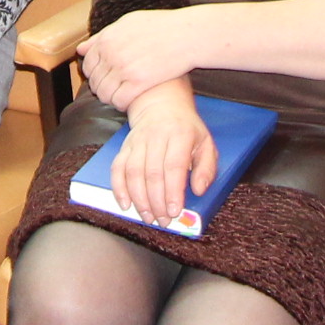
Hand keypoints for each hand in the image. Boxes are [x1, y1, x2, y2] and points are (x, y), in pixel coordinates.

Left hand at [78, 6, 197, 110]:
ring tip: (123, 96)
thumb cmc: (161, 27)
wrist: (187, 35)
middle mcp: (111, 53)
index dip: (96, 74)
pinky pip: (118, 101)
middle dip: (103, 88)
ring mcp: (123, 68)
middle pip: (95, 81)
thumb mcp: (128, 23)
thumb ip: (102, 36)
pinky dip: (122, 104)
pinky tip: (131, 100)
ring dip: (111, 98)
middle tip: (117, 89)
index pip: (88, 64)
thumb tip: (81, 49)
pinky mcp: (137, 83)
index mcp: (107, 39)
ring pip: (104, 94)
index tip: (107, 77)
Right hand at [110, 81, 216, 230]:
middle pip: (152, 173)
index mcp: (180, 135)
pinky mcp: (125, 147)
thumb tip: (198, 190)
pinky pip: (118, 168)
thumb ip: (207, 168)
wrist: (161, 104)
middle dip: (156, 202)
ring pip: (134, 173)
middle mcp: (156, 137)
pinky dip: (119, 188)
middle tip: (163, 221)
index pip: (174, 166)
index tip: (174, 211)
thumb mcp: (206, 143)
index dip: (173, 191)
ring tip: (147, 217)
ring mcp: (137, 142)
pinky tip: (125, 204)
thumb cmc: (187, 129)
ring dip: (139, 199)